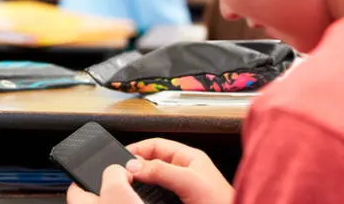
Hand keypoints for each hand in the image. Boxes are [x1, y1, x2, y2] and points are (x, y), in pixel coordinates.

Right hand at [66, 139, 232, 203]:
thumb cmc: (223, 203)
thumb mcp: (189, 181)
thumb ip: (162, 170)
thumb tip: (134, 165)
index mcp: (190, 158)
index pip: (157, 145)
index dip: (138, 149)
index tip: (120, 158)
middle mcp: (185, 172)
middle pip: (152, 162)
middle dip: (136, 166)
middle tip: (121, 173)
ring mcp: (182, 189)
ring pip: (153, 181)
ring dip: (141, 182)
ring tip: (127, 185)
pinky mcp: (178, 203)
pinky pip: (157, 196)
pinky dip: (147, 195)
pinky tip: (140, 198)